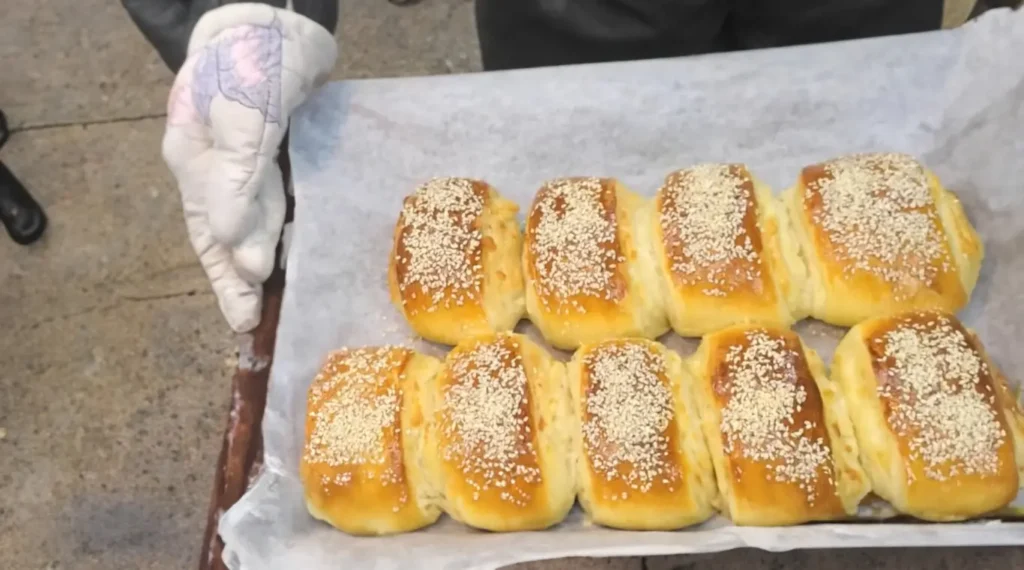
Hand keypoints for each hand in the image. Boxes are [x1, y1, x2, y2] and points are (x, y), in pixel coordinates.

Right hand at [162, 4, 335, 331]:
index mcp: (193, 159)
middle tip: (250, 324)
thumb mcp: (244, 112)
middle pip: (222, 236)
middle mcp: (213, 172)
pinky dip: (276, 237)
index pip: (210, 225)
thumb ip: (240, 172)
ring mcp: (243, 168)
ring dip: (254, 267)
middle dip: (236, 282)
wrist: (271, 21)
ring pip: (247, 227)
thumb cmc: (251, 59)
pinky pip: (273, 208)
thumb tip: (233, 238)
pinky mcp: (273, 164)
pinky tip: (287, 259)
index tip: (248, 305)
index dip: (229, 268)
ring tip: (263, 310)